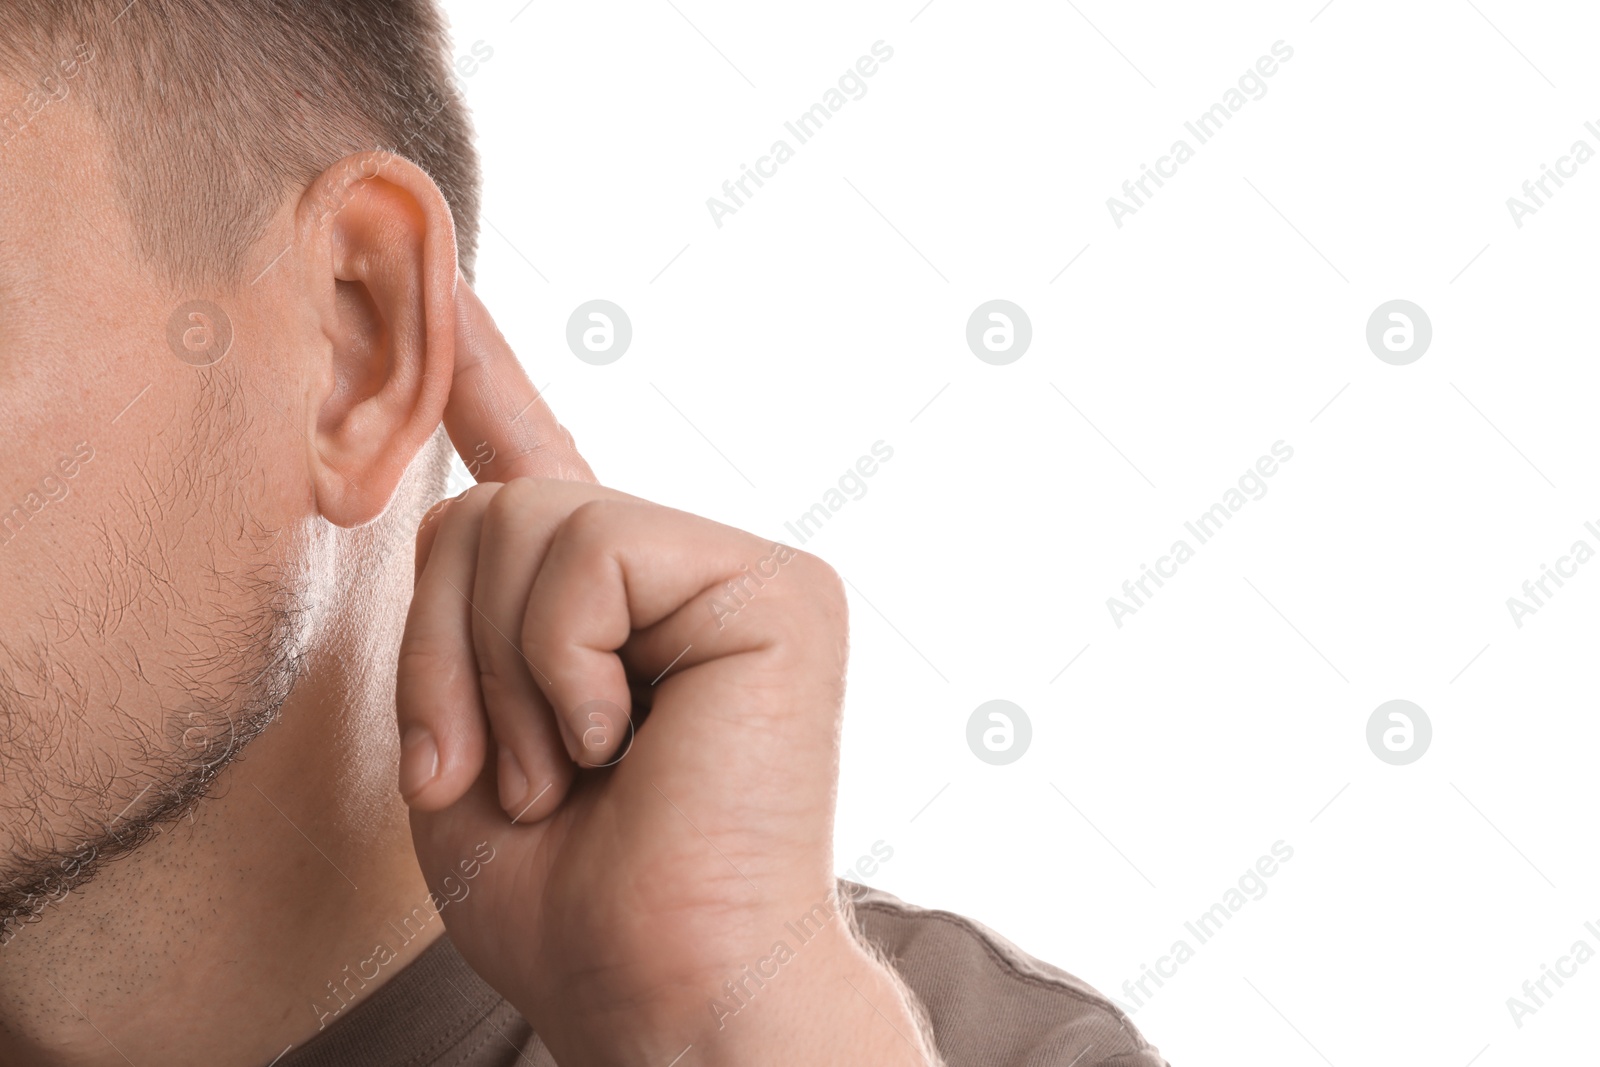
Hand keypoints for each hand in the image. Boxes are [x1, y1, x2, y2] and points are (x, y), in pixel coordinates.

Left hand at [394, 279, 938, 1064]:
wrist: (667, 992)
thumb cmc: (572, 898)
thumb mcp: (465, 737)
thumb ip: (464, 609)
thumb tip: (456, 482)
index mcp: (619, 615)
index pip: (541, 468)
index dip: (491, 379)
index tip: (447, 282)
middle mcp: (687, 575)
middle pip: (489, 506)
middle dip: (445, 654)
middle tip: (493, 773)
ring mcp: (741, 573)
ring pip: (527, 521)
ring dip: (498, 678)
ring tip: (561, 772)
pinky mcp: (777, 586)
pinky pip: (590, 553)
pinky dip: (559, 667)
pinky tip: (622, 741)